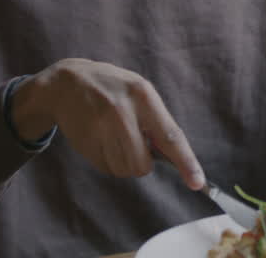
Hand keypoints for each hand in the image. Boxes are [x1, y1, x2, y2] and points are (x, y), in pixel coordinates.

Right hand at [12, 58, 203, 188]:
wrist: (67, 83)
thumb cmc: (112, 89)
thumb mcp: (138, 91)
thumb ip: (156, 120)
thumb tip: (171, 156)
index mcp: (143, 95)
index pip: (170, 136)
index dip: (186, 162)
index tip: (197, 183)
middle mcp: (122, 112)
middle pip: (143, 164)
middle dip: (142, 162)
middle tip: (133, 143)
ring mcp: (100, 128)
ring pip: (124, 169)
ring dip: (123, 162)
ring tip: (114, 137)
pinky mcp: (85, 142)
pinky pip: (106, 168)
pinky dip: (107, 161)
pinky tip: (100, 139)